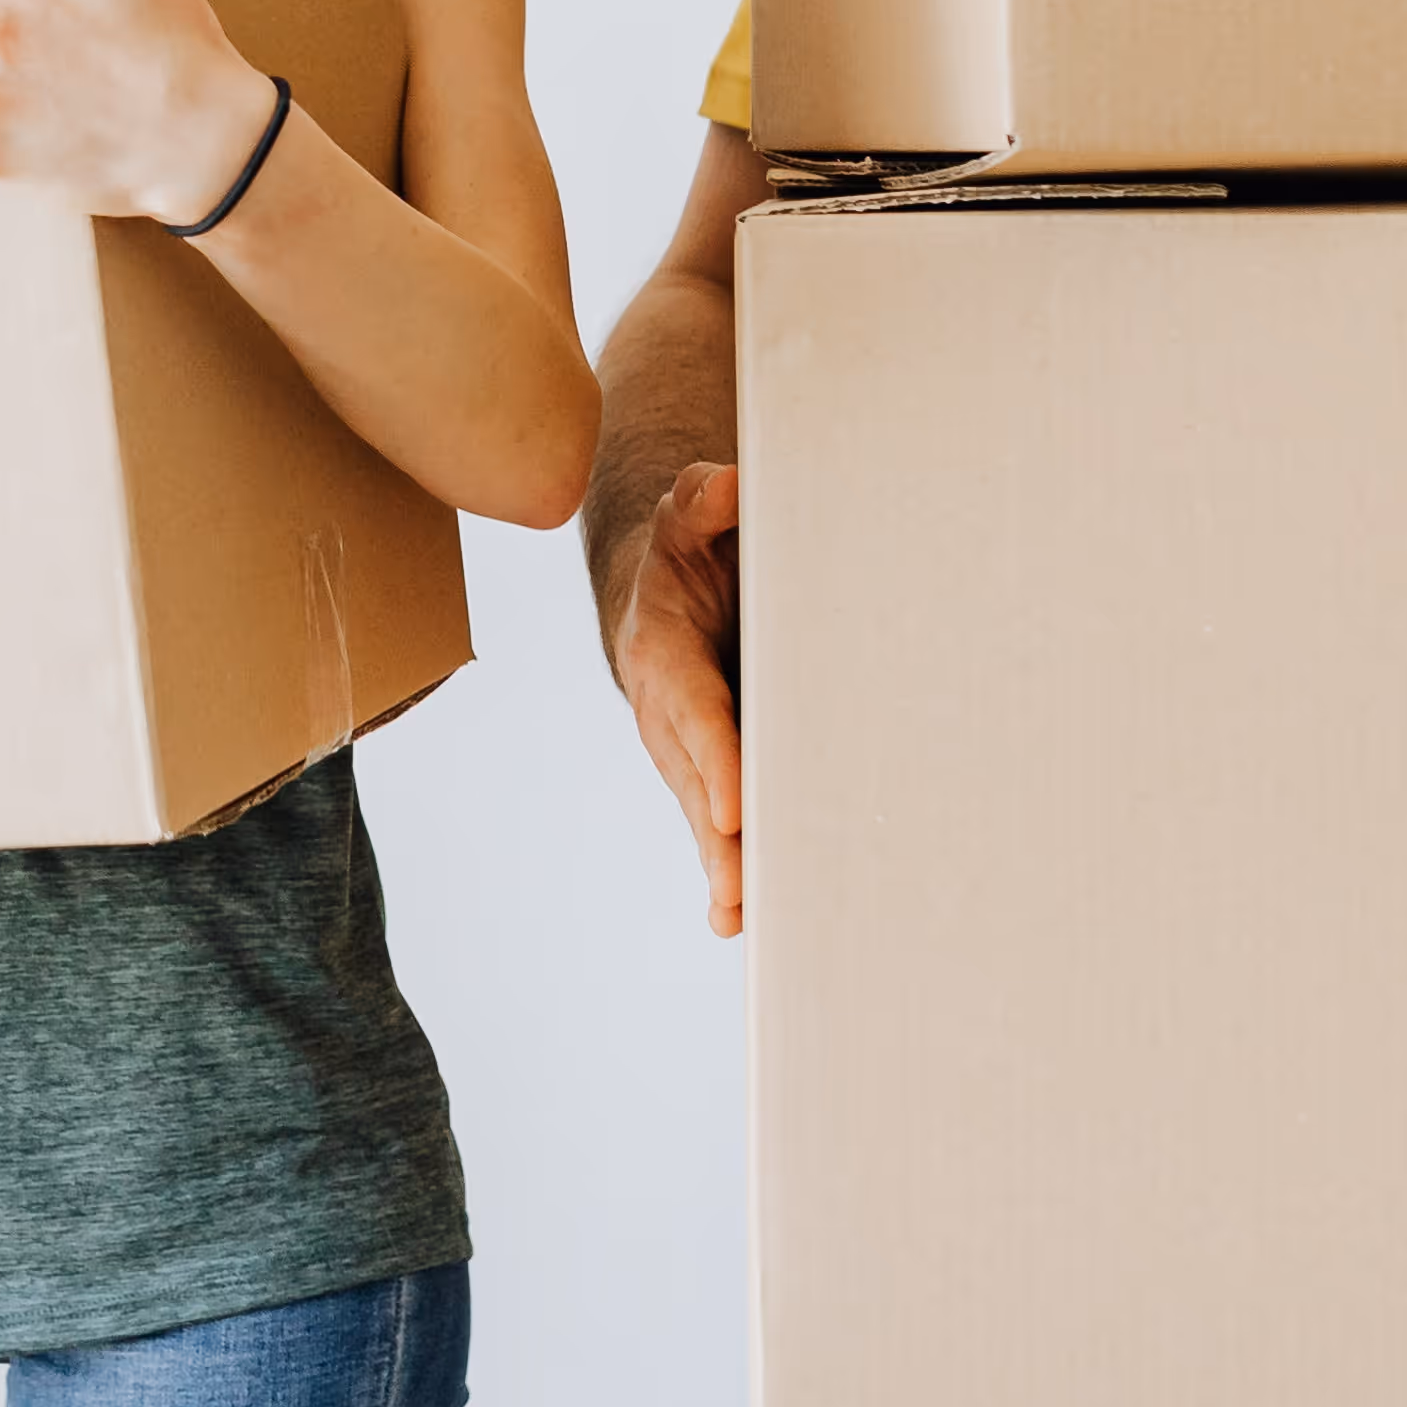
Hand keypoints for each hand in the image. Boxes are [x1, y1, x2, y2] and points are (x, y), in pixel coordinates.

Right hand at [607, 458, 744, 935]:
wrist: (666, 586)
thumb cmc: (693, 545)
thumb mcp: (693, 511)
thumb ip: (706, 499)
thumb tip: (730, 485)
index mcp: (664, 650)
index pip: (696, 710)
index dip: (716, 758)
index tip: (738, 805)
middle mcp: (667, 712)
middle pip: (696, 781)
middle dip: (718, 837)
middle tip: (742, 886)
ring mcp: (685, 748)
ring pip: (705, 814)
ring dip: (723, 867)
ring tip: (741, 919)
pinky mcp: (711, 768)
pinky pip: (718, 823)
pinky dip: (728, 869)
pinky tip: (742, 920)